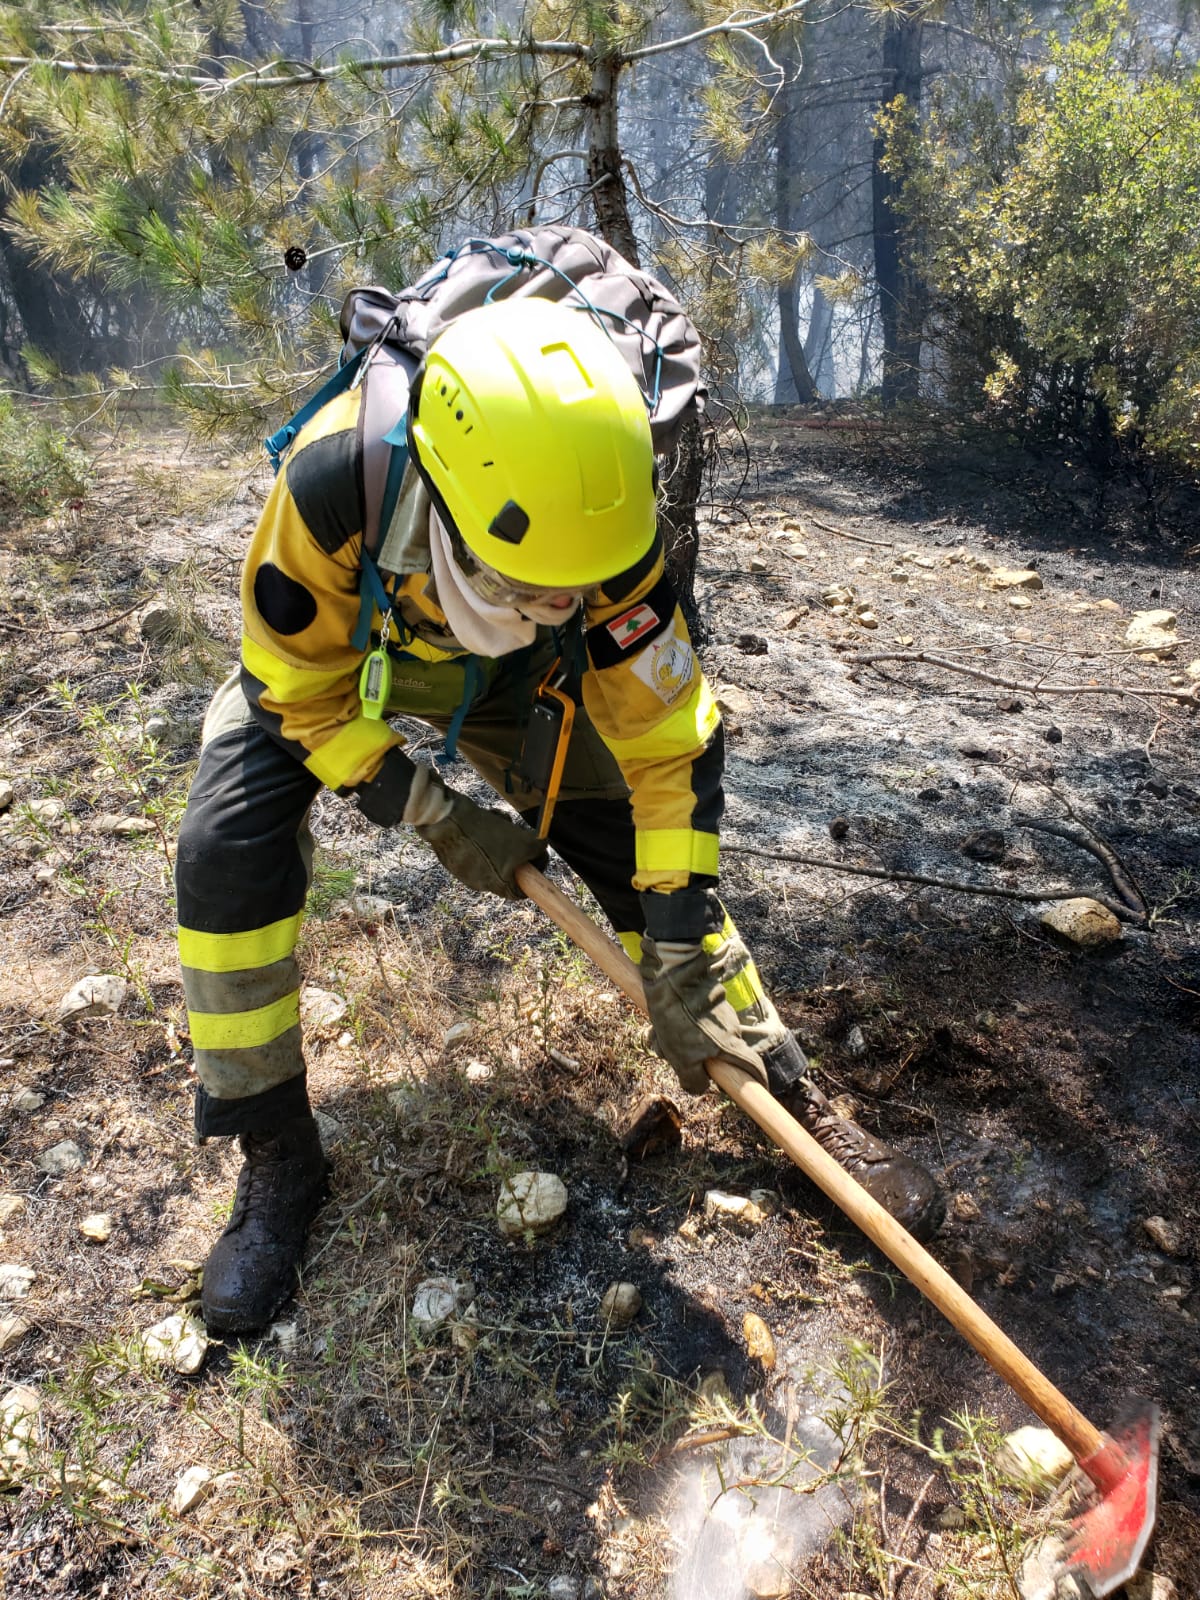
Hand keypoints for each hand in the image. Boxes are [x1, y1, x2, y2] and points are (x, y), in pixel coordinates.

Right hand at [416, 788, 546, 898]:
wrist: (449, 820)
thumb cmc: (488, 834)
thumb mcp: (524, 841)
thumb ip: (538, 850)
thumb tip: (541, 850)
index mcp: (496, 885)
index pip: (519, 892)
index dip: (531, 876)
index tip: (534, 862)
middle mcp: (479, 883)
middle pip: (506, 871)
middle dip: (514, 851)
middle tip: (516, 834)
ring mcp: (463, 872)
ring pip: (491, 856)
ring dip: (498, 839)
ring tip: (498, 821)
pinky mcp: (452, 858)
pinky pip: (473, 848)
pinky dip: (481, 836)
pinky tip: (482, 821)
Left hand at [640, 937, 767, 1094]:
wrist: (673, 973)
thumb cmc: (679, 1017)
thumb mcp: (682, 1057)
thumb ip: (693, 1079)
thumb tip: (701, 1087)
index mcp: (730, 1045)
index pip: (753, 1067)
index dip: (758, 1080)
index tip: (759, 1088)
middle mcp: (731, 1028)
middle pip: (720, 1053)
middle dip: (697, 1059)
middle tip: (671, 1055)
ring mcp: (721, 1011)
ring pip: (703, 1035)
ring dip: (682, 1039)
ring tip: (658, 1034)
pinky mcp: (707, 997)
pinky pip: (694, 1018)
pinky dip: (679, 1023)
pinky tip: (660, 1018)